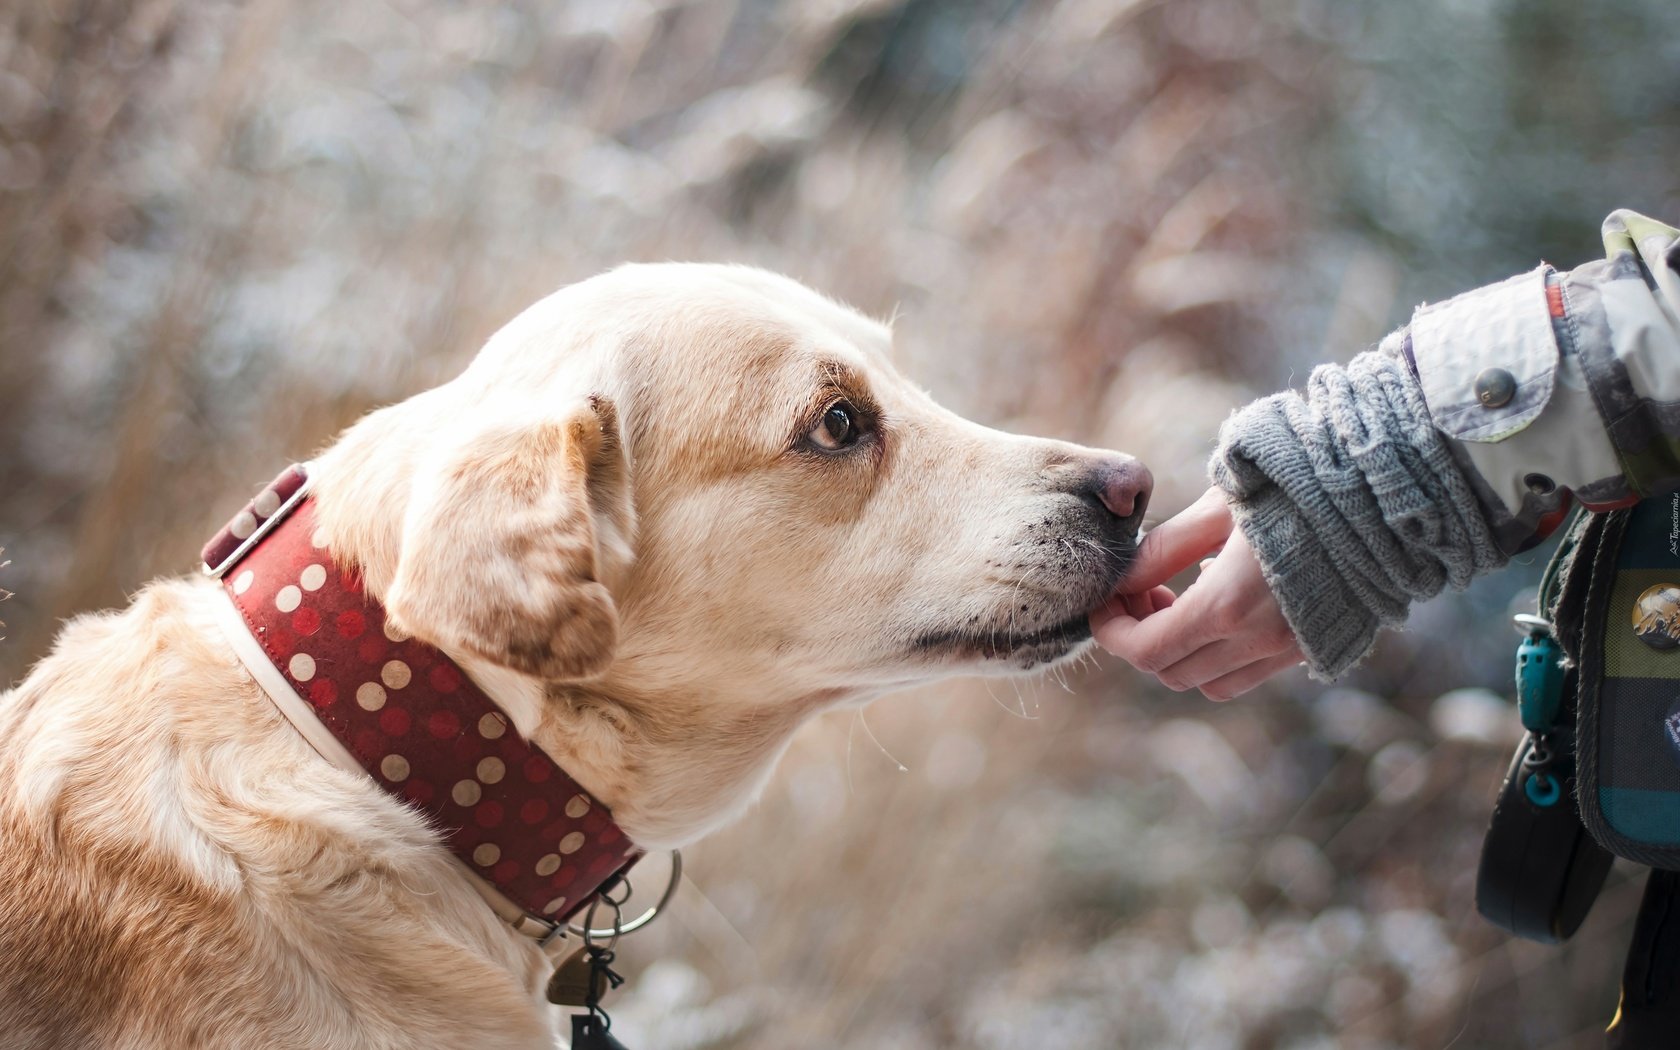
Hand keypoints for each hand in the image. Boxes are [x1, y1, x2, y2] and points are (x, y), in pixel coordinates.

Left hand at [1091, 486, 1303, 699]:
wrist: (1384, 494)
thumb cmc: (1296, 485)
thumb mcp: (1218, 507)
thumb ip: (1164, 549)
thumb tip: (1122, 579)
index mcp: (1228, 605)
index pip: (1145, 649)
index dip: (1112, 631)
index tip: (1104, 602)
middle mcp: (1259, 641)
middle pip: (1171, 672)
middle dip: (1141, 638)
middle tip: (1141, 591)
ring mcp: (1289, 650)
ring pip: (1209, 682)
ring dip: (1180, 652)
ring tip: (1178, 598)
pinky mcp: (1313, 647)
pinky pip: (1248, 673)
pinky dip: (1220, 654)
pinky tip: (1222, 602)